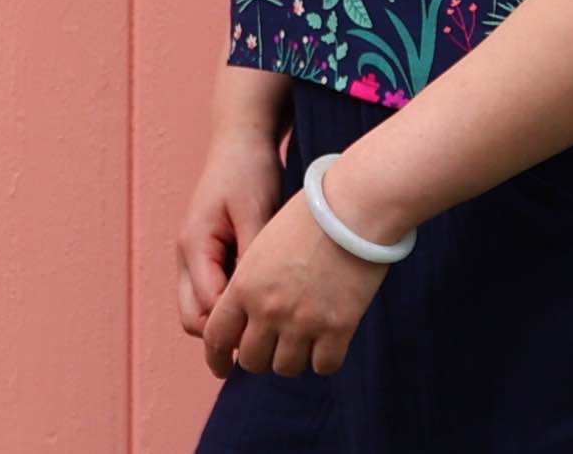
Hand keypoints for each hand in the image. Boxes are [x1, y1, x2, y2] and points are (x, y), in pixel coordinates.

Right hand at [176, 126, 285, 339]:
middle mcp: (188, 256)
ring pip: (202, 308)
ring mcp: (196, 255)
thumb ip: (254, 257)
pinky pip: (215, 290)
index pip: (205, 309)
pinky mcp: (210, 251)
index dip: (235, 326)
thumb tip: (260, 303)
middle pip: (194, 318)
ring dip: (229, 319)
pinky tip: (266, 299)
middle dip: (224, 334)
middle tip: (267, 337)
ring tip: (269, 321)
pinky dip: (234, 302)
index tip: (271, 330)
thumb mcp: (256, 211)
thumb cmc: (250, 170)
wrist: (243, 137)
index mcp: (194, 247)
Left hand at [199, 176, 392, 378]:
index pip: (217, 337)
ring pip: (286, 368)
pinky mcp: (338, 327)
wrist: (355, 204)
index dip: (218, 357)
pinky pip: (324, 366)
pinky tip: (330, 339)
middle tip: (276, 342)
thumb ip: (250, 281)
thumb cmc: (312, 213)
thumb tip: (249, 314)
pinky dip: (325, 358)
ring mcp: (303, 321)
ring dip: (293, 357)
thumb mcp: (265, 242)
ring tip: (305, 337)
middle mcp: (268, 309)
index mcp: (245, 285)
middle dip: (261, 355)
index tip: (225, 365)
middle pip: (252, 361)